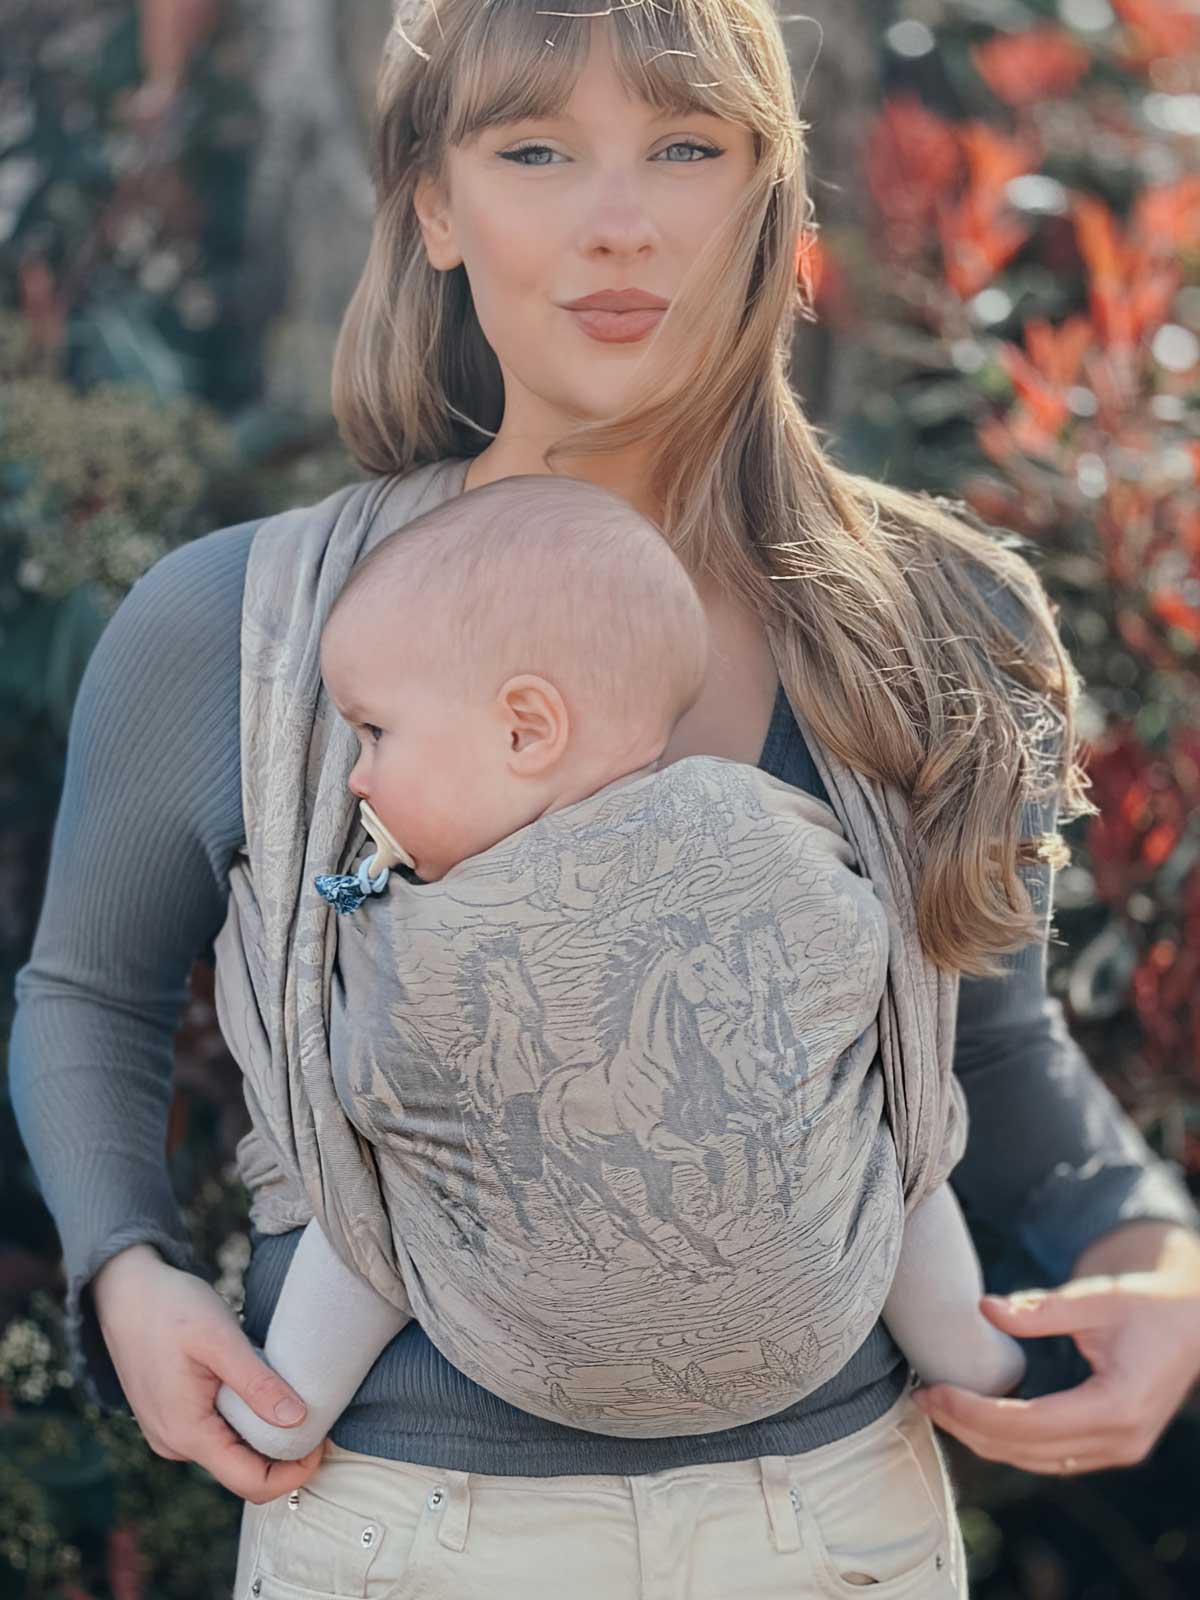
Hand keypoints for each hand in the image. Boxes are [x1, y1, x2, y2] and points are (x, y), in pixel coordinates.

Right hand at [94, 1244, 326, 1502]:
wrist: (124, 1291)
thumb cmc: (171, 1307)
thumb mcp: (220, 1338)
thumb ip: (257, 1383)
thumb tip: (297, 1421)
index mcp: (186, 1433)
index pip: (251, 1482)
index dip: (294, 1472)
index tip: (324, 1441)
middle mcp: (175, 1443)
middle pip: (243, 1470)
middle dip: (285, 1452)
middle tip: (317, 1412)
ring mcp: (170, 1432)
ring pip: (231, 1451)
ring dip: (264, 1433)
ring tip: (289, 1394)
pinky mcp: (171, 1417)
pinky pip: (216, 1433)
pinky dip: (243, 1419)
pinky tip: (257, 1387)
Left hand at [913, 1223, 1199, 1474]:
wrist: (1193, 1325)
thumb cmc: (1147, 1307)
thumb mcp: (1097, 1299)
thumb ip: (1041, 1309)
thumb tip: (983, 1307)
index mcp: (1116, 1407)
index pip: (1030, 1424)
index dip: (975, 1413)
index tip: (934, 1391)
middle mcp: (1117, 1441)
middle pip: (1026, 1450)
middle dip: (968, 1427)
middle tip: (922, 1397)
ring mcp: (1115, 1451)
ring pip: (1035, 1461)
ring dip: (983, 1439)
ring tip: (940, 1406)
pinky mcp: (1108, 1447)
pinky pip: (1049, 1456)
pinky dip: (1009, 1441)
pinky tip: (977, 1415)